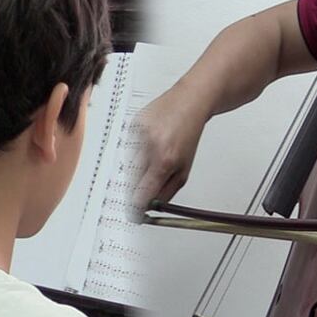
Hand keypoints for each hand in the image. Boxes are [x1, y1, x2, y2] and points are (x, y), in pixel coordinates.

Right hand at [133, 82, 211, 213]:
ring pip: (129, 164)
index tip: (133, 214)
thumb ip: (166, 192)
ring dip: (138, 165)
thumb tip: (149, 208)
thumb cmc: (188, 134)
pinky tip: (150, 139)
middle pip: (132, 181)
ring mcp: (138, 134)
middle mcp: (150, 147)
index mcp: (165, 161)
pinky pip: (127, 146)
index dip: (135, 208)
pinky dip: (136, 148)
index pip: (142, 194)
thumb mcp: (185, 170)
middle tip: (148, 178)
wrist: (189, 102)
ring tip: (154, 151)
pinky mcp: (132, 124)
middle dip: (139, 185)